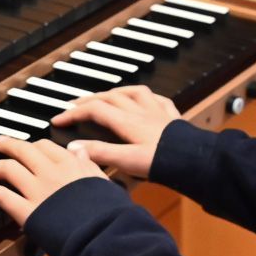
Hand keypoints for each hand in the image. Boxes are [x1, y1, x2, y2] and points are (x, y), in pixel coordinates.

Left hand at [0, 136, 107, 225]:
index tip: (28, 147)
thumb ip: (89, 166)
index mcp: (71, 164)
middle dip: (8, 145)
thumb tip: (81, 151)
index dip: (34, 145)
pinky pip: (2, 195)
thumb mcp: (104, 182)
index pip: (46, 146)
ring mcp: (37, 191)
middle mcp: (51, 172)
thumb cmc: (109, 213)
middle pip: (23, 151)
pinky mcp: (27, 211)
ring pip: (9, 169)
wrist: (103, 234)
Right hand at [49, 85, 179, 178]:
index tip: (57, 120)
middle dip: (89, 100)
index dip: (73, 113)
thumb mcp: (127, 161)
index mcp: (128, 122)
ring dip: (116, 92)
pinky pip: (158, 99)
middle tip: (75, 106)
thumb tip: (73, 149)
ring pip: (133, 92)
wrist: (197, 161)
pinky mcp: (173, 117)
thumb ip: (100, 153)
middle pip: (110, 98)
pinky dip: (147, 96)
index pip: (94, 110)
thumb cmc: (165, 163)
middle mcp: (142, 112)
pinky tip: (146, 98)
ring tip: (106, 96)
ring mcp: (158, 113)